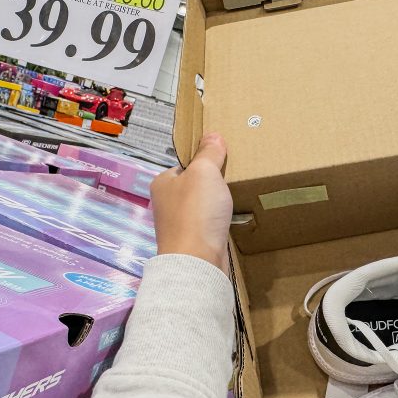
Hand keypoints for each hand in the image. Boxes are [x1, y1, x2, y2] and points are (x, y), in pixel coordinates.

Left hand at [151, 133, 233, 273]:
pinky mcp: (191, 241)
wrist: (197, 262)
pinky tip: (230, 219)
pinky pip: (208, 224)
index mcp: (162, 182)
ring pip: (202, 205)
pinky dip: (219, 221)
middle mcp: (166, 203)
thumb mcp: (204, 172)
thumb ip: (209, 152)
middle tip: (233, 178)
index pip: (185, 164)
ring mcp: (178, 224)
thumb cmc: (196, 213)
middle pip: (194, 185)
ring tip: (235, 198)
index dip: (204, 160)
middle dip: (213, 183)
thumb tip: (212, 135)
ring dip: (217, 204)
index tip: (223, 160)